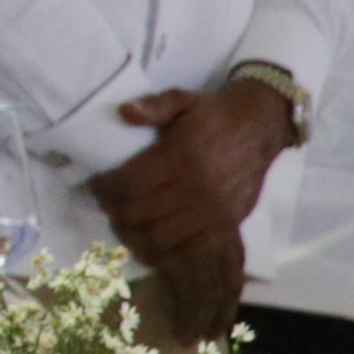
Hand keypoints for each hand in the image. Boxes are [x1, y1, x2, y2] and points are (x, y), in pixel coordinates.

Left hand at [93, 81, 295, 280]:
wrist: (259, 129)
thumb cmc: (213, 115)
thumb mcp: (182, 99)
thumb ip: (154, 105)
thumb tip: (125, 111)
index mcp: (181, 157)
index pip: (128, 184)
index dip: (104, 189)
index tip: (94, 186)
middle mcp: (197, 187)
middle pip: (138, 214)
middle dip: (113, 211)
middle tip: (106, 205)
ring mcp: (213, 210)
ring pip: (159, 237)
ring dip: (133, 235)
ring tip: (122, 224)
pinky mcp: (226, 225)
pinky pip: (189, 251)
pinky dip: (163, 253)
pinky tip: (147, 244)